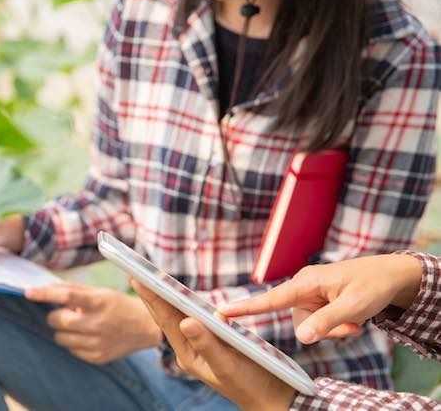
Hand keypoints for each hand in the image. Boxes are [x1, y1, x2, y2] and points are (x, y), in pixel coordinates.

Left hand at [25, 283, 161, 364]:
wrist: (145, 327)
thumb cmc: (118, 305)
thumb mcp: (100, 292)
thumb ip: (73, 289)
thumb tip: (46, 288)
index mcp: (99, 302)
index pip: (66, 296)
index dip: (44, 294)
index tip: (28, 292)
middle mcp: (98, 323)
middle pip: (58, 321)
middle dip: (56, 316)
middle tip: (66, 313)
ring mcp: (98, 343)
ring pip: (61, 338)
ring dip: (64, 330)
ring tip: (79, 325)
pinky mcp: (98, 357)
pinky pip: (72, 351)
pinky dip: (74, 343)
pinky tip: (87, 336)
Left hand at [132, 280, 294, 410]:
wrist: (272, 399)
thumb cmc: (251, 385)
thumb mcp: (228, 365)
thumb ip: (207, 344)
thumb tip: (186, 321)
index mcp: (188, 354)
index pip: (166, 321)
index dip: (152, 297)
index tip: (137, 277)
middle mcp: (191, 349)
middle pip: (168, 317)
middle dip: (152, 295)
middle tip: (135, 272)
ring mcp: (202, 345)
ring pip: (180, 317)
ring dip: (167, 298)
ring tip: (151, 279)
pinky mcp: (215, 342)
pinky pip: (196, 319)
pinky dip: (188, 305)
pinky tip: (182, 296)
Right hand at [220, 254, 422, 343]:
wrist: (391, 275)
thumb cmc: (372, 285)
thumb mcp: (354, 307)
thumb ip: (326, 322)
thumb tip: (301, 338)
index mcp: (306, 282)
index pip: (270, 299)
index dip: (245, 308)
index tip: (220, 312)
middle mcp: (303, 287)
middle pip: (299, 322)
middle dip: (324, 330)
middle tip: (352, 326)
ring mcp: (310, 294)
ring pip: (309, 325)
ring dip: (333, 329)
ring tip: (356, 320)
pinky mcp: (317, 300)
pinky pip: (318, 322)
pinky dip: (335, 325)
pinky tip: (352, 319)